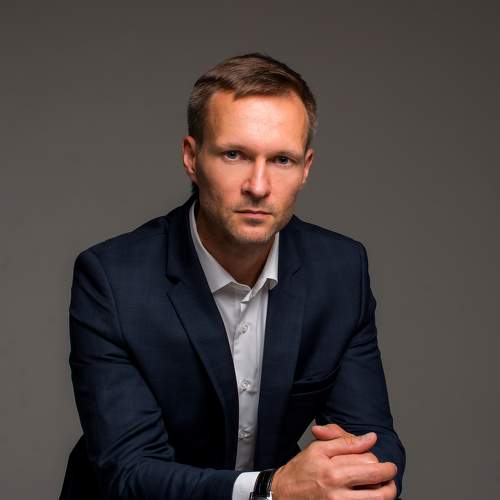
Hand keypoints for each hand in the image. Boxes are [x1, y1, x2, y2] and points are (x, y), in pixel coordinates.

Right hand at [271, 428, 397, 498]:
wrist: (284, 494)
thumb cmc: (301, 469)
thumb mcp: (319, 449)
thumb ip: (345, 442)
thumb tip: (371, 438)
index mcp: (333, 471)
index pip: (370, 463)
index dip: (378, 460)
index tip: (378, 460)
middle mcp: (337, 493)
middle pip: (379, 486)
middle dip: (389, 478)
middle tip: (390, 473)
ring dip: (386, 493)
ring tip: (384, 486)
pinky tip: (370, 495)